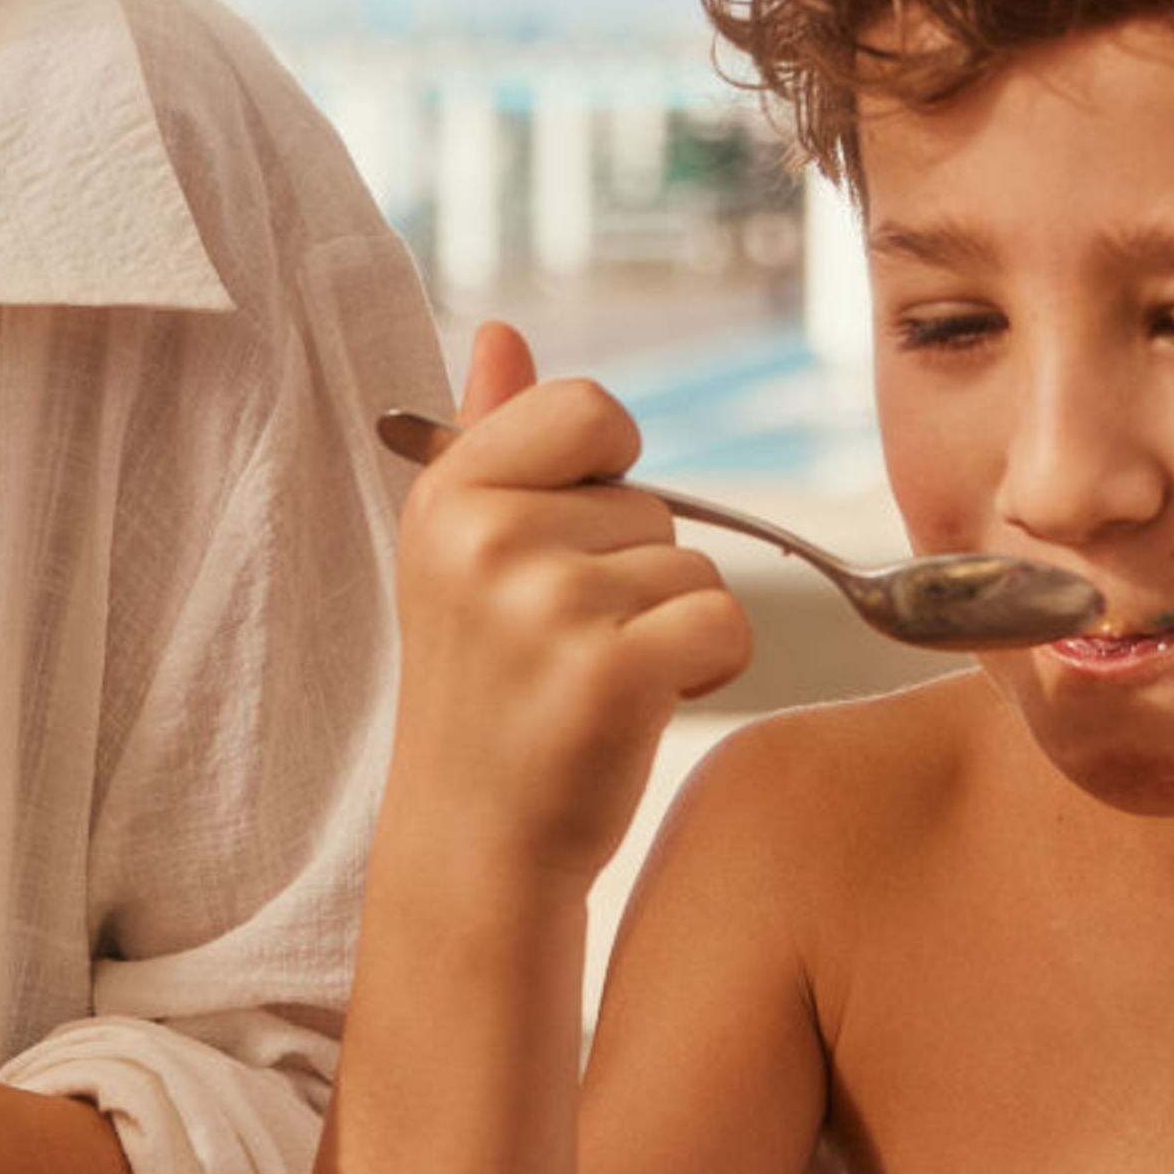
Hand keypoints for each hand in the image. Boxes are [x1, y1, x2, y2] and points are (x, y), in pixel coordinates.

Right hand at [385, 322, 750, 885]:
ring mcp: (546, 605)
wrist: (476, 842)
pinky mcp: (611, 674)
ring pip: (697, 564)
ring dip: (673, 627)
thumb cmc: (484, 691)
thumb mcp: (462, 555)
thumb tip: (500, 331)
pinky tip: (639, 708)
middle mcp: (487, 537)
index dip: (606, 477)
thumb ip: (488, 435)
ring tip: (593, 682)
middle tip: (563, 648)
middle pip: (655, 501)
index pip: (590, 407)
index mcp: (449, 492)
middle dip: (636, 572)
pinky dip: (708, 667)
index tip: (562, 549)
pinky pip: (724, 620)